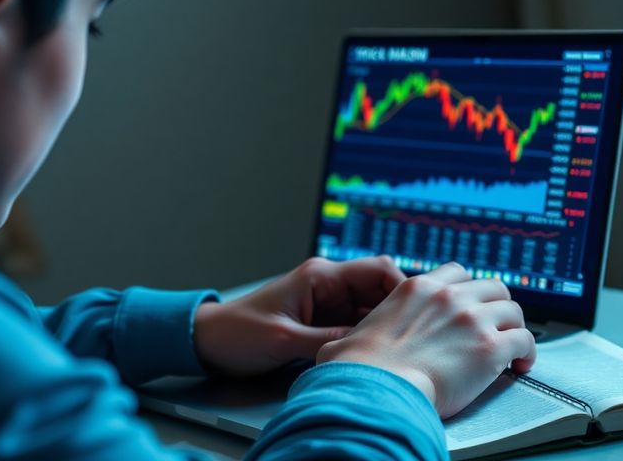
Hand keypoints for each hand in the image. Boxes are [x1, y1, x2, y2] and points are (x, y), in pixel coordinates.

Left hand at [193, 256, 404, 376]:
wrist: (208, 342)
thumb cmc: (238, 334)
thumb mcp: (285, 340)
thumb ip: (328, 339)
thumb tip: (368, 343)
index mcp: (321, 276)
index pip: (378, 270)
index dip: (402, 289)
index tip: (414, 314)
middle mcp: (328, 285)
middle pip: (380, 290)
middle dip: (397, 310)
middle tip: (412, 337)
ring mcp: (327, 303)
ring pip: (371, 309)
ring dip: (383, 326)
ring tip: (398, 348)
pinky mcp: (322, 321)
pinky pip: (355, 324)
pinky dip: (367, 336)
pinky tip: (375, 352)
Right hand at [316, 262, 536, 417]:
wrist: (376, 386)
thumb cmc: (359, 369)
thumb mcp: (351, 335)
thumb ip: (358, 334)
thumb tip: (335, 350)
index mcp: (417, 288)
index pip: (457, 273)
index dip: (469, 289)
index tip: (472, 304)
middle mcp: (449, 297)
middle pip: (492, 285)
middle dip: (498, 304)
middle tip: (497, 324)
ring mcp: (472, 319)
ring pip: (513, 309)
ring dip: (515, 326)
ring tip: (514, 346)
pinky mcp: (490, 347)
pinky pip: (525, 340)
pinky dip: (527, 351)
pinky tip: (522, 364)